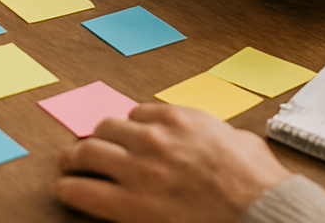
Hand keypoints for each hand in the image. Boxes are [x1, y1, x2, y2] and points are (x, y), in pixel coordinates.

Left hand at [53, 104, 291, 222]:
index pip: (137, 113)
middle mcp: (152, 139)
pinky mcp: (129, 205)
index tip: (126, 136)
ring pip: (88, 152)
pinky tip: (62, 189)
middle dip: (96, 137)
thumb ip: (222, 135)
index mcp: (178, 119)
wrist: (261, 211)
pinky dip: (68, 188)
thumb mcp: (242, 141)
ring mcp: (138, 171)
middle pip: (106, 128)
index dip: (130, 127)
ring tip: (66, 164)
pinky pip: (84, 191)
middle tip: (87, 147)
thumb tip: (229, 141)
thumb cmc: (258, 183)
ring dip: (74, 158)